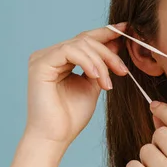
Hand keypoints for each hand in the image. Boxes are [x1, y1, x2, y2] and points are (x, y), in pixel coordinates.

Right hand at [24, 23, 128, 146]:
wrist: (56, 137)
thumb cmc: (72, 116)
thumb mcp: (94, 85)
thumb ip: (102, 66)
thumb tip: (117, 44)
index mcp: (62, 59)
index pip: (86, 39)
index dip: (107, 33)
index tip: (127, 29)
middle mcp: (50, 55)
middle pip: (86, 40)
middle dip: (109, 53)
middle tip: (123, 71)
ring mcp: (43, 57)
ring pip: (80, 44)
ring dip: (101, 62)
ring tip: (107, 84)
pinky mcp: (40, 64)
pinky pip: (70, 51)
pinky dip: (88, 63)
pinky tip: (96, 77)